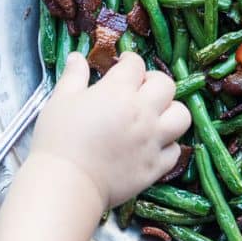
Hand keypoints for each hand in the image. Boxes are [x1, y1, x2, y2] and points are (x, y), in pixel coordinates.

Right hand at [31, 52, 190, 208]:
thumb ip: (74, 76)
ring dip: (171, 111)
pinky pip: (175, 150)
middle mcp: (143, 113)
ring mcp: (153, 140)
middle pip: (166, 85)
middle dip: (154, 81)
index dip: (130, 61)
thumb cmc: (59, 139)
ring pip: (182, 116)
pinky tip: (153, 145)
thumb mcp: (60, 101)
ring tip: (156, 116)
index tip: (123, 64)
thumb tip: (78, 57)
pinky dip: (167, 145)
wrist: (67, 182)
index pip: (135, 65)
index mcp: (119, 92)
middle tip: (141, 88)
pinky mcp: (155, 166)